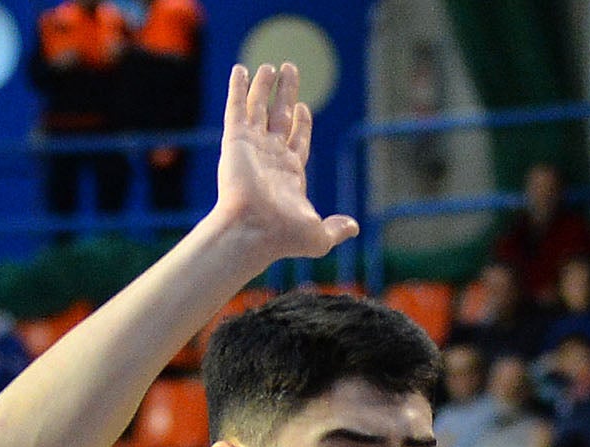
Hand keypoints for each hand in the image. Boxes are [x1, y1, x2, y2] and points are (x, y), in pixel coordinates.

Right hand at [212, 62, 357, 264]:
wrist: (255, 231)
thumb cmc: (285, 237)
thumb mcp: (319, 235)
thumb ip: (336, 229)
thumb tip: (354, 228)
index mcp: (290, 173)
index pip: (297, 139)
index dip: (301, 122)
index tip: (303, 106)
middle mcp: (271, 156)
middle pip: (280, 116)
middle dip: (286, 94)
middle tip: (290, 69)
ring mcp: (253, 146)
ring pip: (259, 107)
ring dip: (264, 87)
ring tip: (270, 66)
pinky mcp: (236, 140)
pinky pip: (237, 107)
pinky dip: (239, 88)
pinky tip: (241, 70)